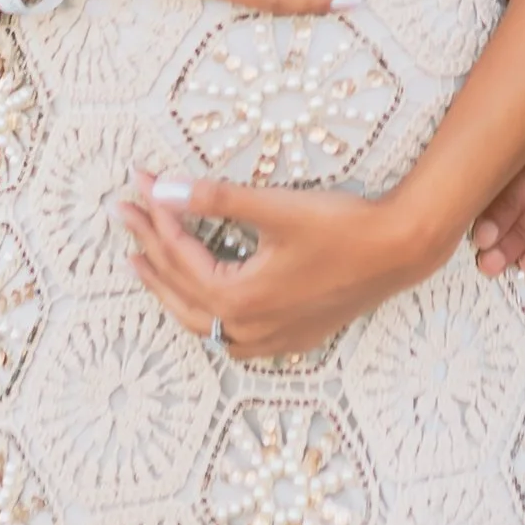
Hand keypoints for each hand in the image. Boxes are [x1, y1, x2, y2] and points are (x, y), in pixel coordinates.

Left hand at [116, 172, 447, 360]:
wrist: (399, 251)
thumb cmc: (342, 228)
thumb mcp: (275, 208)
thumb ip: (215, 199)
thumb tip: (162, 188)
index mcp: (240, 298)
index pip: (180, 254)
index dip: (156, 216)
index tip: (138, 185)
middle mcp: (249, 328)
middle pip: (181, 289)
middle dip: (149, 249)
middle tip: (125, 214)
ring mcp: (270, 339)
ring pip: (201, 320)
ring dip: (169, 288)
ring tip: (142, 263)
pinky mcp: (289, 336)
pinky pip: (230, 334)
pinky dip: (205, 313)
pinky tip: (204, 303)